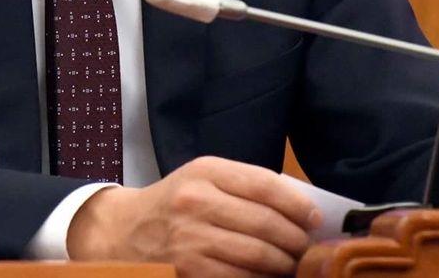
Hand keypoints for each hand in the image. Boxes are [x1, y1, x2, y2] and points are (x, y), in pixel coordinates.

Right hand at [66, 156, 320, 276]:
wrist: (124, 231)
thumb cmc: (175, 203)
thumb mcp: (203, 178)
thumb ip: (245, 186)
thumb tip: (302, 208)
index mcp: (205, 171)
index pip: (266, 185)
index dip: (297, 205)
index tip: (313, 218)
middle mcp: (197, 201)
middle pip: (267, 224)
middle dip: (296, 240)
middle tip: (306, 247)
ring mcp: (191, 238)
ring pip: (258, 254)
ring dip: (285, 264)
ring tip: (291, 264)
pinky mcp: (189, 269)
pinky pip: (241, 277)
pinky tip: (267, 276)